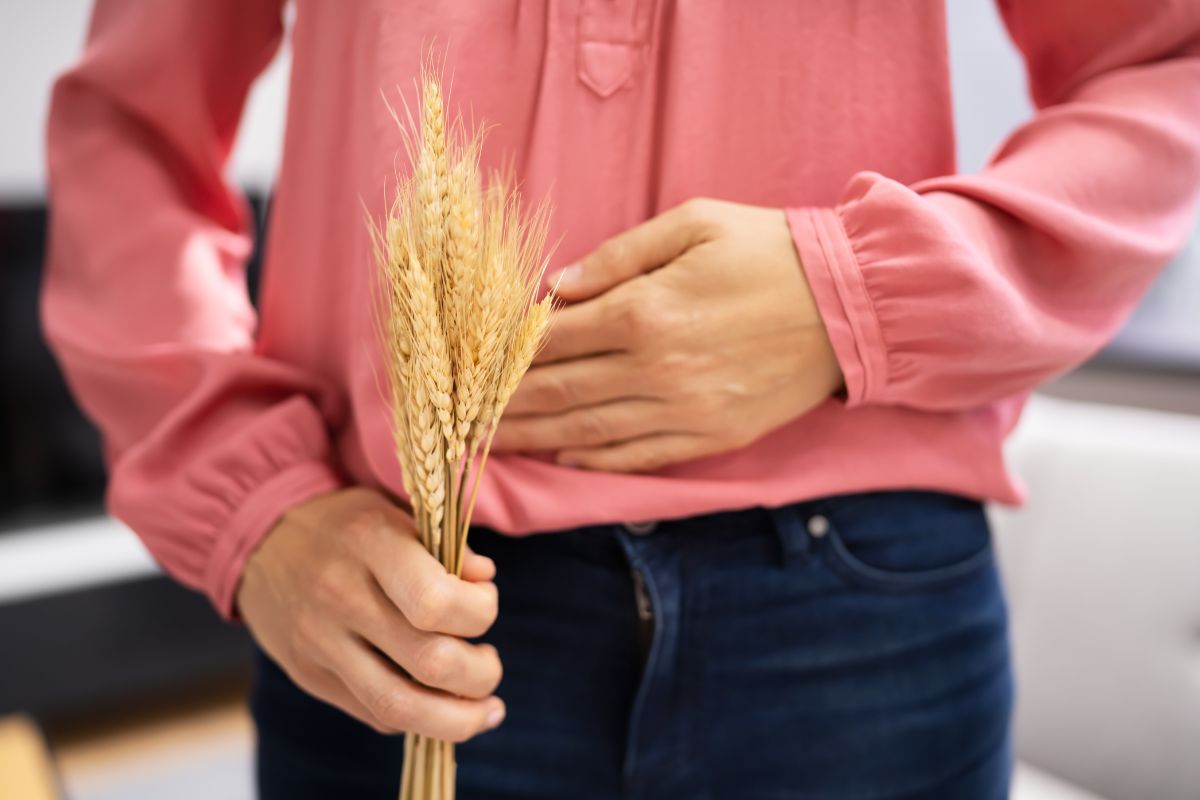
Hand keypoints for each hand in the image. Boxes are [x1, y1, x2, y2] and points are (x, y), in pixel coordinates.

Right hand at [235, 487, 504, 740]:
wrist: (258, 540)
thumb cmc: (345, 525)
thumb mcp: (394, 512)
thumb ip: (445, 546)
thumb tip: (484, 580)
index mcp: (370, 544)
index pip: (435, 601)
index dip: (480, 613)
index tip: (485, 604)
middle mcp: (341, 597)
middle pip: (428, 661)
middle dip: (480, 673)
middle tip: (490, 663)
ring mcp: (319, 643)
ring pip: (399, 706)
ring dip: (457, 719)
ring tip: (484, 709)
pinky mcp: (308, 676)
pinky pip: (373, 713)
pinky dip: (417, 717)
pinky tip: (440, 707)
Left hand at [492, 198, 842, 470]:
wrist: (851, 305)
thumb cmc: (770, 251)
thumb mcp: (693, 224)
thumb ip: (617, 256)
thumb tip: (557, 288)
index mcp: (645, 311)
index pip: (552, 340)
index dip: (502, 354)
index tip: (466, 363)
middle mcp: (655, 369)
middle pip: (558, 393)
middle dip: (501, 406)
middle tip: (455, 416)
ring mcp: (683, 412)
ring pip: (588, 433)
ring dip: (533, 440)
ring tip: (487, 446)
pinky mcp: (710, 438)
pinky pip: (638, 459)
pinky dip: (593, 463)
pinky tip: (561, 459)